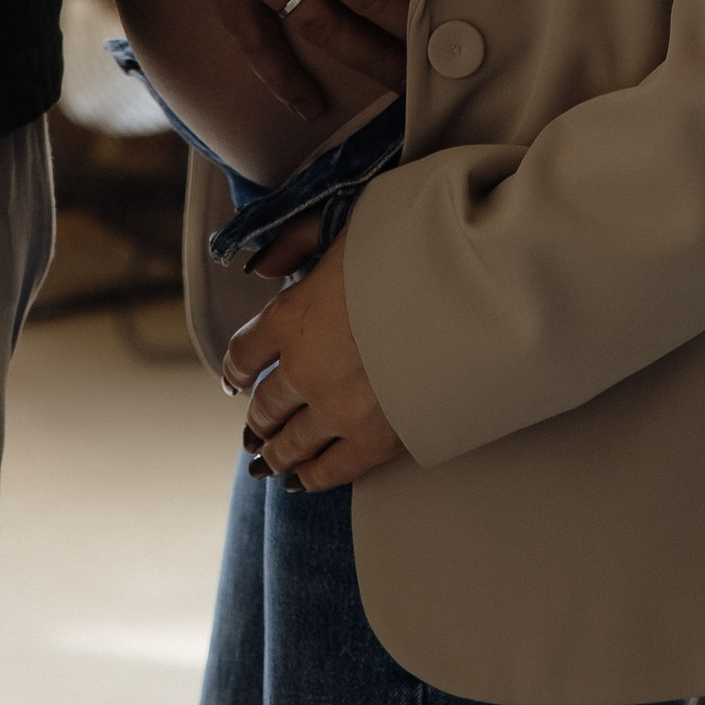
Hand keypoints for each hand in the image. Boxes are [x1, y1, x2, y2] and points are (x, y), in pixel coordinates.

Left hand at [223, 244, 402, 490]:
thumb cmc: (406, 245)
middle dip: (258, 417)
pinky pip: (331, 470)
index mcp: (291, 317)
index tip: (238, 377)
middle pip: (264, 407)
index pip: (242, 356)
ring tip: (269, 461)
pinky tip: (301, 481)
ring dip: (276, 454)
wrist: (469, 286)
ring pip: (290, 446)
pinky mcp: (376, 440)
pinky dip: (311, 477)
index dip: (236, 369)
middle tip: (256, 426)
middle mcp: (305, 370)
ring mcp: (338, 410)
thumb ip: (292, 244)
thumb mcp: (338, 224)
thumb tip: (259, 270)